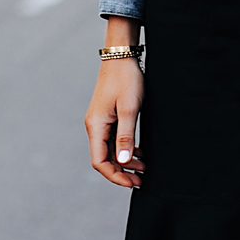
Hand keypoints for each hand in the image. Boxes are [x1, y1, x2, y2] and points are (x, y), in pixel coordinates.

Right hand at [85, 55, 144, 188]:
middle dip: (122, 172)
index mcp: (96, 126)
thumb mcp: (129, 109)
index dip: (115, 176)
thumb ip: (126, 136)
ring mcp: (101, 121)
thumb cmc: (126, 79)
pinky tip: (139, 153)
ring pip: (110, 150)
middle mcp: (95, 126)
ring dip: (125, 162)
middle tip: (141, 180)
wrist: (121, 56)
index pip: (100, 161)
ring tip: (144, 168)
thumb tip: (124, 161)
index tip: (132, 183)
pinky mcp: (108, 116)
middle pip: (104, 159)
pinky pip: (114, 140)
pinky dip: (126, 149)